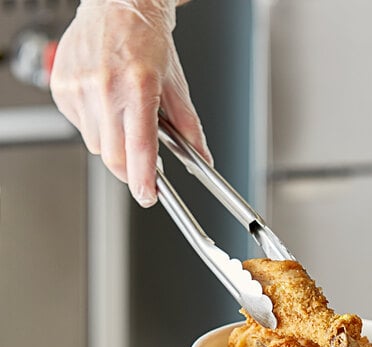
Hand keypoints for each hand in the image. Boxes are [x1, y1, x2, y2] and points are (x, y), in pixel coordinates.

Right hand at [50, 0, 212, 206]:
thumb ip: (190, 128)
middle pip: (114, 158)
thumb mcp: (177, 86)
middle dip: (130, 168)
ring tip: (124, 114)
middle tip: (142, 159)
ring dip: (113, 144)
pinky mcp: (62, 88)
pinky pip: (80, 128)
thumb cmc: (148, 42)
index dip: (144, 181)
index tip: (148, 196)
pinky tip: (105, 103)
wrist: (118, 6)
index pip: (140, 150)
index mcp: (138, 88)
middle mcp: (104, 88)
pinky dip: (95, 126)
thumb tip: (202, 158)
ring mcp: (79, 88)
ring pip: (97, 146)